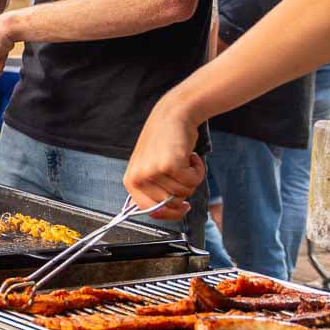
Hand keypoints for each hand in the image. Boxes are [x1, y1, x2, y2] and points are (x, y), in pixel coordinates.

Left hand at [124, 96, 205, 220]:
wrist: (172, 115)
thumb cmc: (163, 141)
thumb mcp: (150, 167)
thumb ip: (154, 190)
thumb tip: (166, 214)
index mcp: (131, 180)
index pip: (149, 211)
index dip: (169, 213)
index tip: (182, 208)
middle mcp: (139, 177)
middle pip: (171, 203)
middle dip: (183, 190)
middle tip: (182, 171)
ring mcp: (154, 171)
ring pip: (184, 192)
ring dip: (192, 177)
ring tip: (184, 160)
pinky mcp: (171, 165)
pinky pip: (193, 181)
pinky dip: (198, 170)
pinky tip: (191, 157)